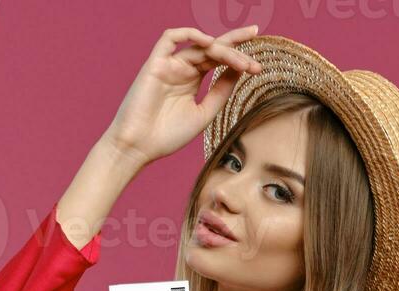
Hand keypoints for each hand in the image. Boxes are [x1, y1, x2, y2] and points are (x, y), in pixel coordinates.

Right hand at [101, 25, 263, 167]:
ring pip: (200, 45)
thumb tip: (239, 71)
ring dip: (223, 50)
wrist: (139, 147)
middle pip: (214, 49)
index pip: (219, 59)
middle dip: (237, 50)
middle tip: (255, 64)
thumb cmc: (167, 136)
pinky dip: (190, 34)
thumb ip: (221, 92)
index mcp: (192, 80)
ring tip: (240, 63)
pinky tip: (209, 43)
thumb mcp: (203, 114)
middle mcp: (182, 68)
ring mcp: (169, 64)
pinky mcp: (155, 63)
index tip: (259, 64)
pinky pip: (170, 37)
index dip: (239, 55)